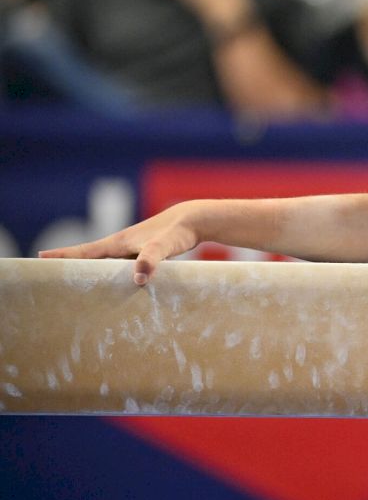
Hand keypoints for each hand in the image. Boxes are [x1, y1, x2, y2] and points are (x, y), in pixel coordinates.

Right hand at [38, 202, 200, 285]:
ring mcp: (133, 247)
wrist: (195, 220)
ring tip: (76, 278)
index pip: (85, 251)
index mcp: (119, 242)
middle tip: (49, 270)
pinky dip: (113, 271)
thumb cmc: (177, 232)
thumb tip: (138, 279)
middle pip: (90, 256)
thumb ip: (151, 261)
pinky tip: (115, 280)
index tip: (40, 258)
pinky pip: (123, 263)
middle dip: (70, 262)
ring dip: (90, 268)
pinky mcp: (145, 251)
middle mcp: (122, 244)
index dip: (63, 256)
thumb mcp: (163, 247)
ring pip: (106, 260)